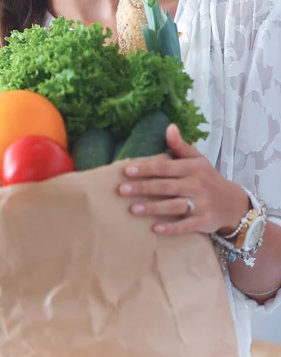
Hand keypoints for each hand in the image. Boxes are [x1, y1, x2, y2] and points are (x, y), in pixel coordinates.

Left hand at [118, 124, 249, 236]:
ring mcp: (200, 204)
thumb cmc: (208, 178)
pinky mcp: (204, 221)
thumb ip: (181, 145)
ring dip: (153, 208)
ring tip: (133, 210)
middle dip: (143, 188)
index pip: (165, 167)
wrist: (234, 203)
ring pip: (174, 206)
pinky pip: (186, 226)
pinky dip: (172, 228)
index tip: (127, 170)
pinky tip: (155, 230)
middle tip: (121, 190)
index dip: (146, 168)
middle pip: (165, 186)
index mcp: (192, 168)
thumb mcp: (197, 159)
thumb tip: (169, 126)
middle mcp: (196, 185)